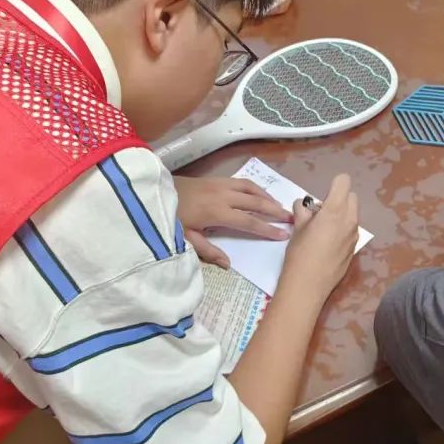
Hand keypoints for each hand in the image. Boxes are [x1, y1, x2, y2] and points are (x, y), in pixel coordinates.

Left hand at [174, 176, 291, 267]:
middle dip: (275, 210)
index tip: (283, 234)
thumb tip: (228, 264)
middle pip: (255, 202)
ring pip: (251, 188)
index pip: (249, 222)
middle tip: (291, 217)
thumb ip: (207, 251)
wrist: (152, 190)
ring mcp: (220, 185)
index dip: (267, 229)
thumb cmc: (169, 216)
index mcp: (217, 212)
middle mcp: (223, 196)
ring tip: (279, 206)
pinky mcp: (215, 179)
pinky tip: (259, 193)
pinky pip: (241, 181)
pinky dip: (255, 187)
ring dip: (267, 197)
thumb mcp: (184, 238)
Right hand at [281, 174, 359, 297]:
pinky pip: (351, 231)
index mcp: (335, 210)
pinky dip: (342, 230)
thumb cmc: (300, 253)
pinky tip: (327, 245)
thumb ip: (303, 212)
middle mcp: (350, 220)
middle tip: (320, 213)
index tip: (321, 197)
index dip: (333, 185)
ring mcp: (354, 236)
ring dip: (341, 215)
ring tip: (322, 230)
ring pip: (352, 215)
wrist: (308, 286)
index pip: (344, 182)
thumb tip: (304, 205)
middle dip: (338, 199)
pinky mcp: (354, 250)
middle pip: (351, 197)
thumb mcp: (297, 228)